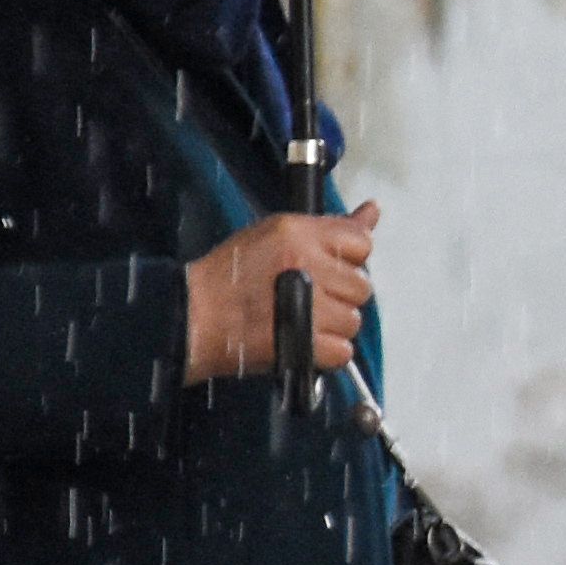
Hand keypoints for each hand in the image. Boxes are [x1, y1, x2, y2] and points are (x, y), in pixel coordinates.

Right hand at [186, 203, 378, 381]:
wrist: (193, 317)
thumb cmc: (227, 276)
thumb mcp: (275, 233)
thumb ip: (329, 226)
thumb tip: (372, 211)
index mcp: (298, 234)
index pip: (361, 243)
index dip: (348, 259)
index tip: (328, 268)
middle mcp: (307, 266)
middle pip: (361, 286)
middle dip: (339, 295)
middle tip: (308, 297)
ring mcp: (309, 307)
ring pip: (353, 320)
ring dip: (333, 326)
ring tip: (300, 320)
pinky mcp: (306, 344)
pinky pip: (342, 351)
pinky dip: (325, 352)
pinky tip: (303, 341)